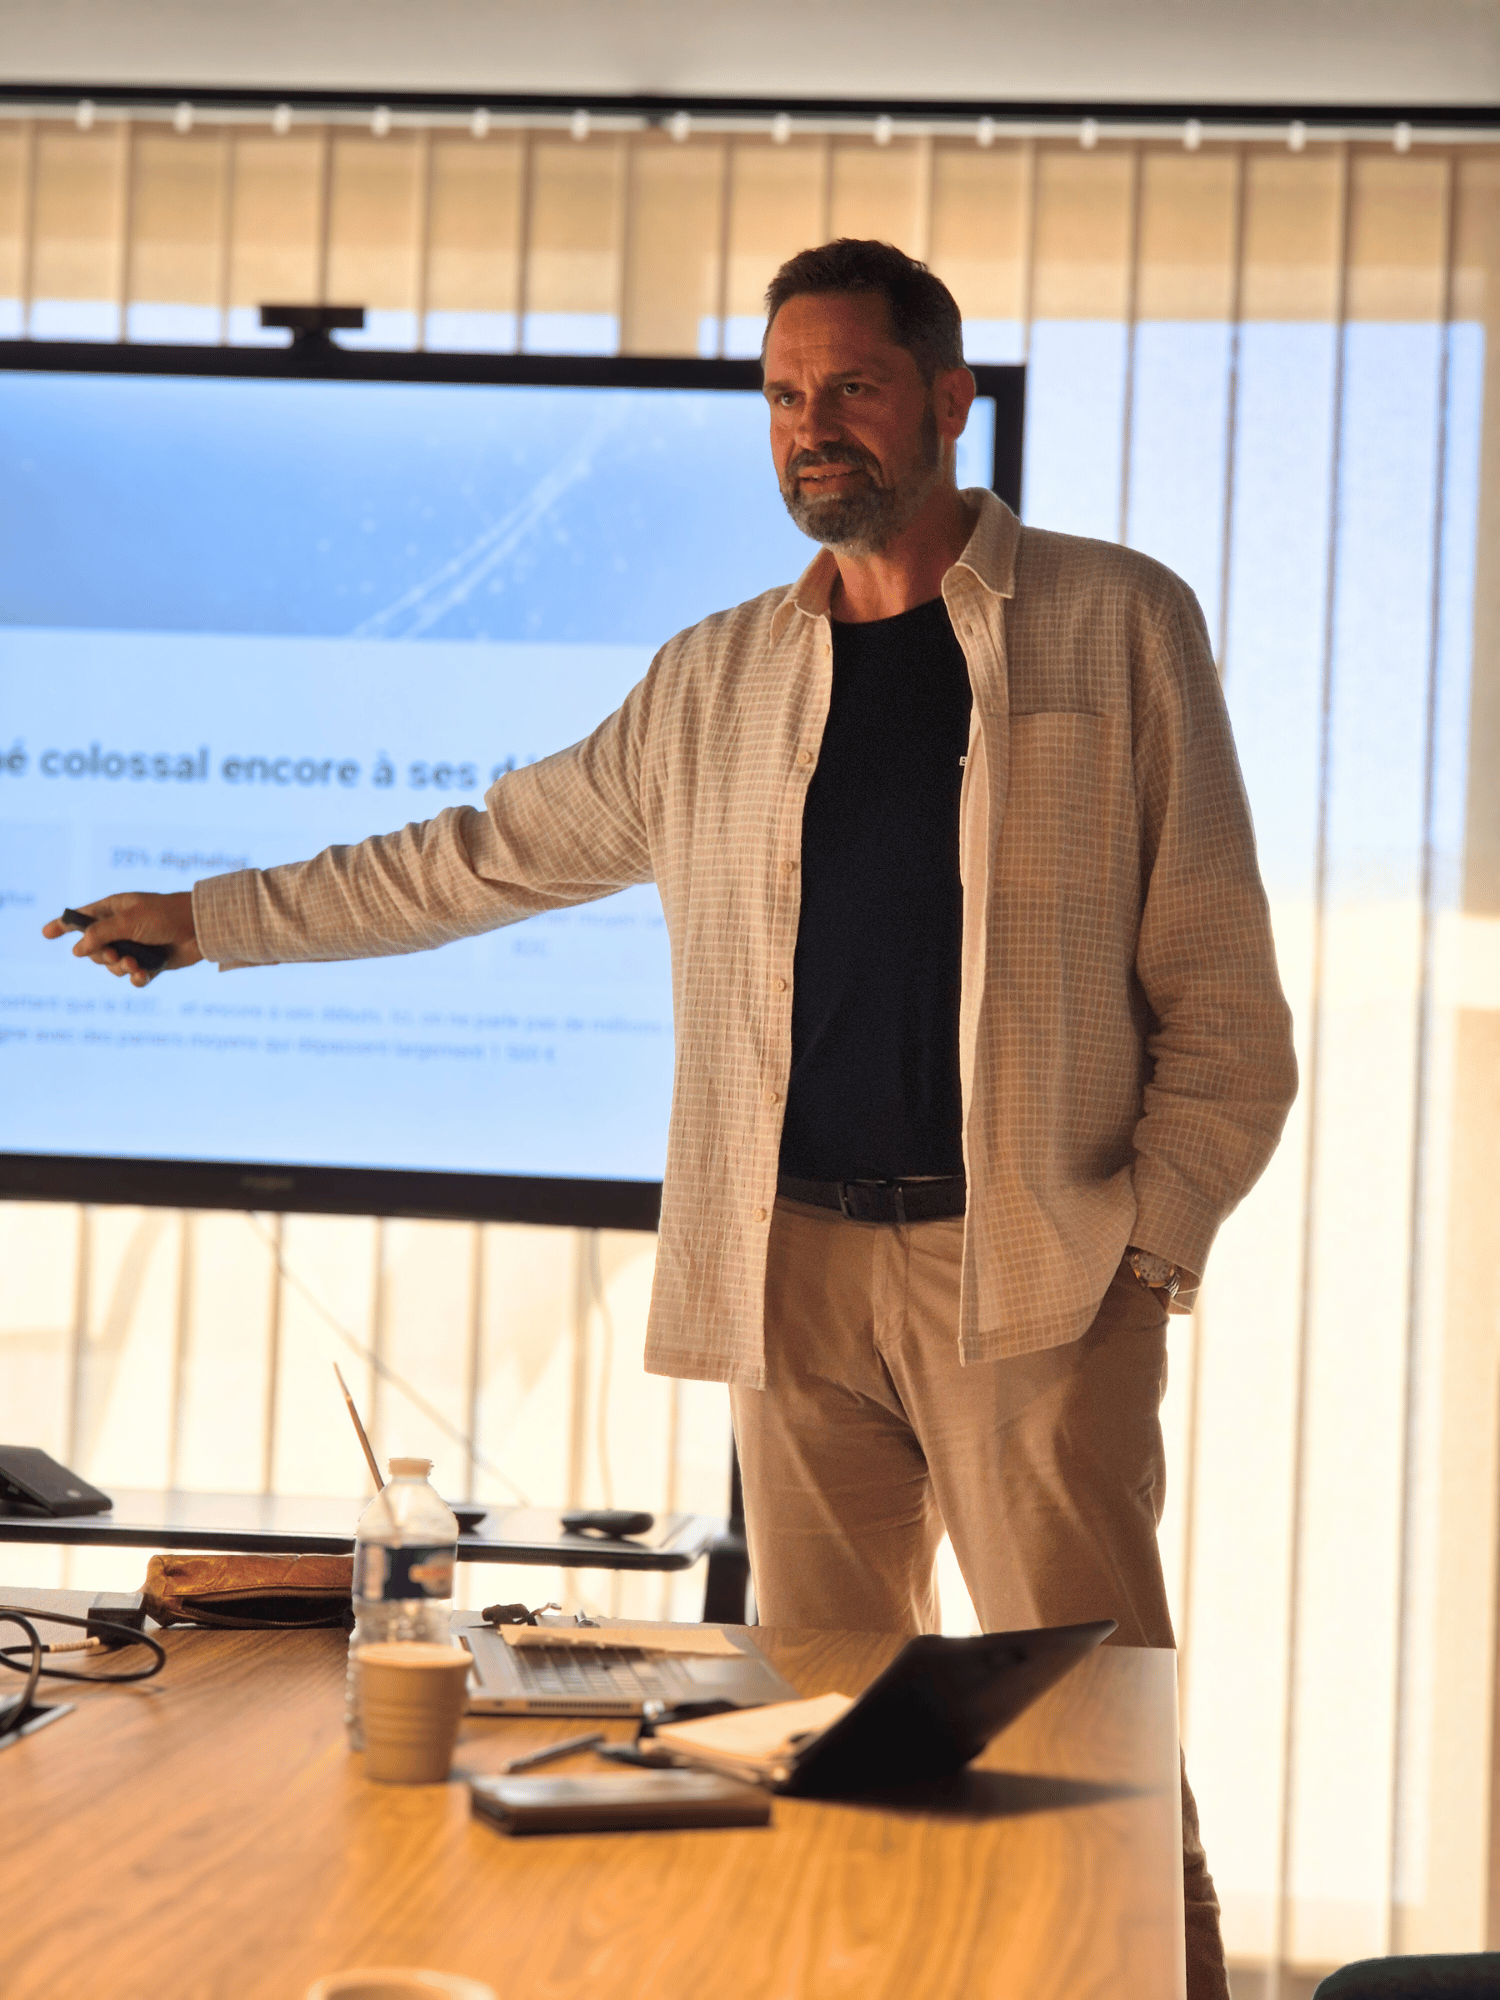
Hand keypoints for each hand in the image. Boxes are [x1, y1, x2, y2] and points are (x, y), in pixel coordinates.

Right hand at [42, 892, 202, 987]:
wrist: (202, 928)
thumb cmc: (165, 916)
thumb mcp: (128, 921)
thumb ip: (100, 934)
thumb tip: (77, 951)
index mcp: (114, 909)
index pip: (82, 918)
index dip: (63, 926)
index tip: (45, 934)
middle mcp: (123, 928)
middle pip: (94, 950)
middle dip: (100, 956)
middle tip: (114, 955)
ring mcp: (137, 946)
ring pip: (113, 966)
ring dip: (120, 968)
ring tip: (134, 964)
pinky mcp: (152, 963)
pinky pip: (134, 976)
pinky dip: (136, 978)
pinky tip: (141, 975)